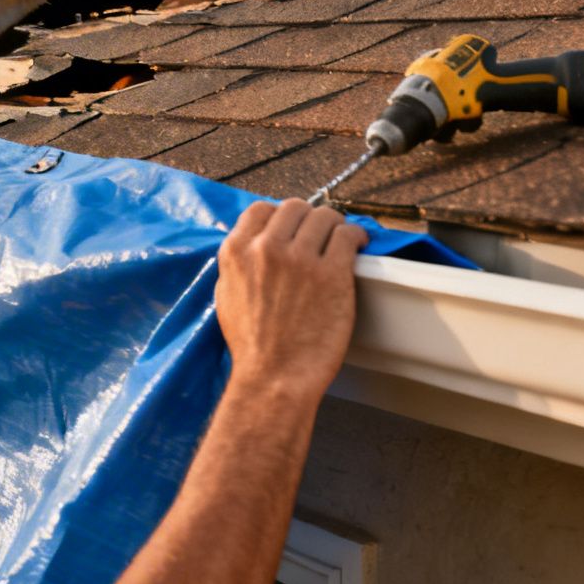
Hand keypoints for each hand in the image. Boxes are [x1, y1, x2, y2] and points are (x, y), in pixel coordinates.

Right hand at [214, 199, 366, 399]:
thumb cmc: (251, 345)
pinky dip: (355, 236)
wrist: (274, 376)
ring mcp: (300, 259)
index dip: (279, 216)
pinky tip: (357, 245)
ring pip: (324, 216)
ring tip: (341, 239)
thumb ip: (239, 264)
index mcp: (236, 252)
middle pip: (294, 207)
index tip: (291, 227)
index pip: (260, 209)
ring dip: (334, 225)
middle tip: (319, 234)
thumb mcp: (226, 295)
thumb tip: (253, 245)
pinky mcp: (332, 274)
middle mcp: (266, 248)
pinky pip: (348, 236)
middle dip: (308, 218)